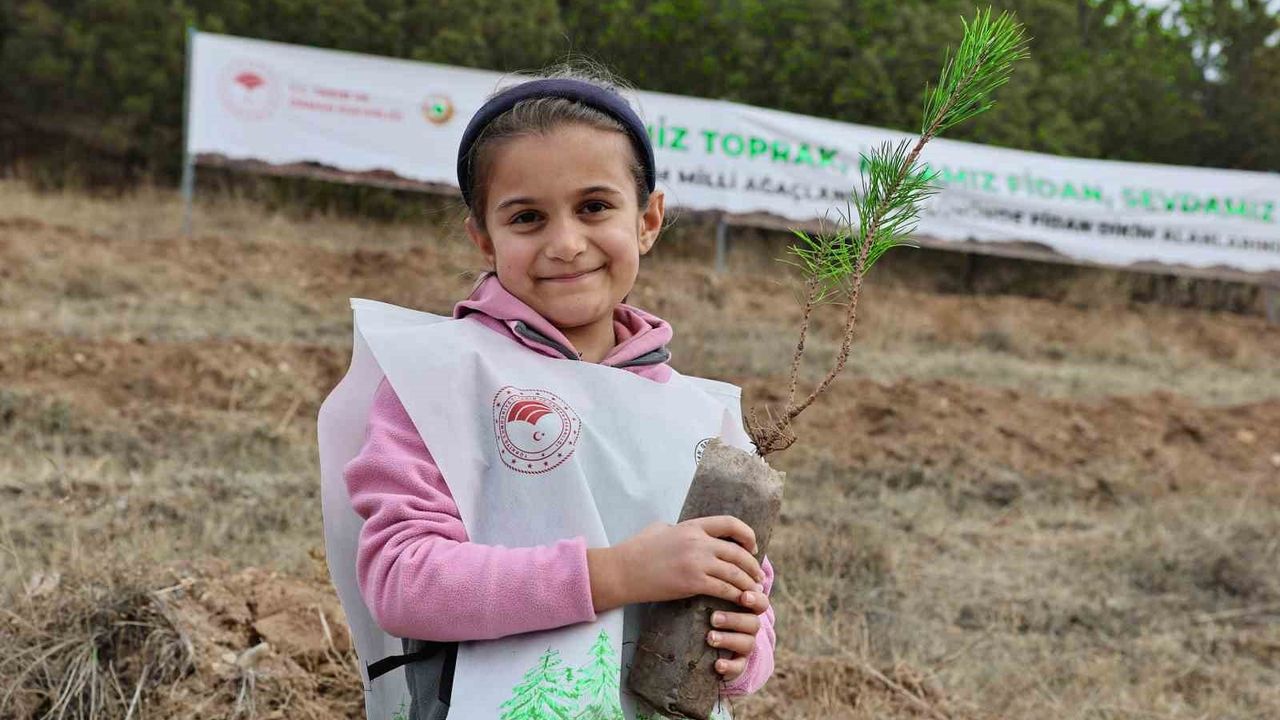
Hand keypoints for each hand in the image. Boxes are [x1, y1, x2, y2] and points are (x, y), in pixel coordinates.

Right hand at [589, 516, 762, 610]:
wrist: (622, 571)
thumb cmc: (636, 550)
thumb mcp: (659, 529)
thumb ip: (679, 529)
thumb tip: (687, 531)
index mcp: (692, 526)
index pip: (730, 523)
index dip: (747, 535)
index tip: (752, 546)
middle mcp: (698, 542)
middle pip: (738, 552)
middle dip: (753, 566)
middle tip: (758, 576)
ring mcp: (696, 562)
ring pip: (735, 572)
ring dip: (748, 583)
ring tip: (754, 591)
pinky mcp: (692, 583)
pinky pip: (724, 589)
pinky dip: (736, 596)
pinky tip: (740, 601)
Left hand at [708, 590, 770, 681]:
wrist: (706, 647)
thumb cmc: (707, 613)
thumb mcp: (710, 600)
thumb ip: (715, 587)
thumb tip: (704, 570)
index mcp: (747, 609)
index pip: (760, 602)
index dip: (755, 599)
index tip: (744, 597)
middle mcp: (750, 628)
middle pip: (753, 622)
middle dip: (734, 619)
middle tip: (713, 618)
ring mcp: (745, 647)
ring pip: (747, 643)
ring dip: (728, 639)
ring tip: (710, 638)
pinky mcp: (738, 665)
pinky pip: (739, 667)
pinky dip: (729, 665)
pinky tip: (717, 664)